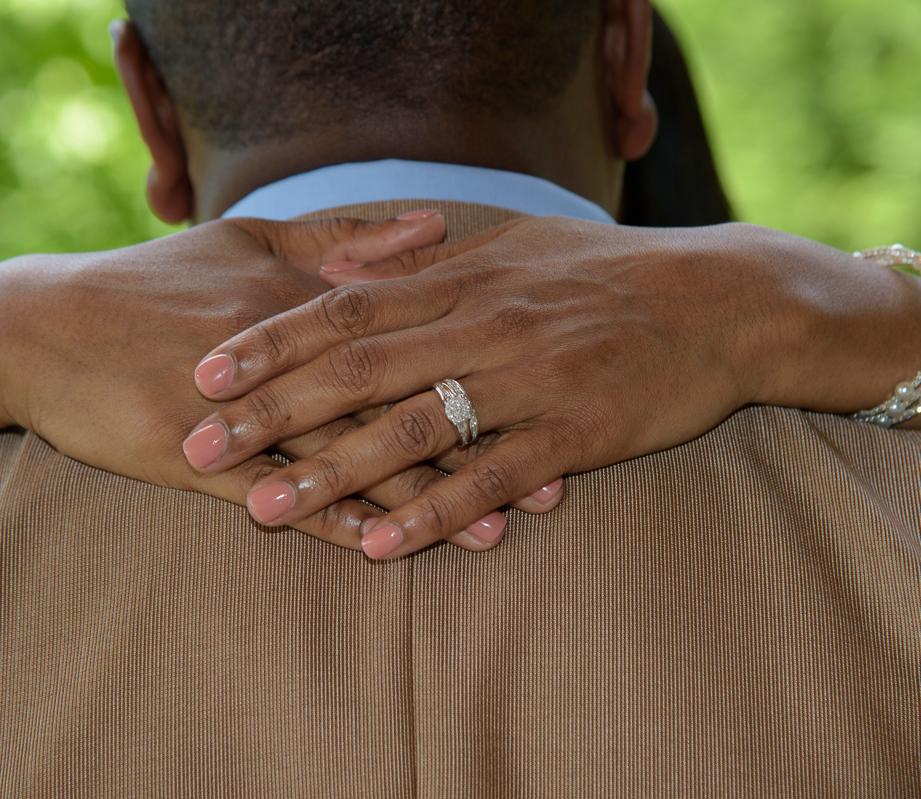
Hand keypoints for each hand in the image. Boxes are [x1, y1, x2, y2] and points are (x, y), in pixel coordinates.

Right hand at [0, 211, 518, 549]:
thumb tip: (435, 226)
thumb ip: (343, 237)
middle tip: (552, 479)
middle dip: (477, 445)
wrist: (39, 330)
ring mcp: (246, 411)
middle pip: (399, 404)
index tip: (547, 393)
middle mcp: (287, 355)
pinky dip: (337, 523)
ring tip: (493, 531)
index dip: (481, 369)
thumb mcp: (247, 241)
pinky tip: (387, 549)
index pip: (411, 337)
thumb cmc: (152, 283)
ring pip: (352, 460)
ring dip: (425, 498)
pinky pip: (282, 497)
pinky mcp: (201, 459)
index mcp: (305, 297)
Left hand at [182, 218, 920, 558]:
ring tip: (263, 507)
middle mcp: (485, 324)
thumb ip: (425, 261)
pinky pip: (489, 478)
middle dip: (272, 412)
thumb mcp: (517, 243)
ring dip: (333, 472)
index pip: (346, 309)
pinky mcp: (574, 434)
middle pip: (359, 372)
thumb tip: (338, 272)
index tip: (204, 369)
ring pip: (413, 430)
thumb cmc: (610, 271)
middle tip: (199, 445)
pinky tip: (378, 547)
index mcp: (464, 277)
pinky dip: (431, 512)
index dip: (271, 341)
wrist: (721, 301)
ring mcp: (529, 381)